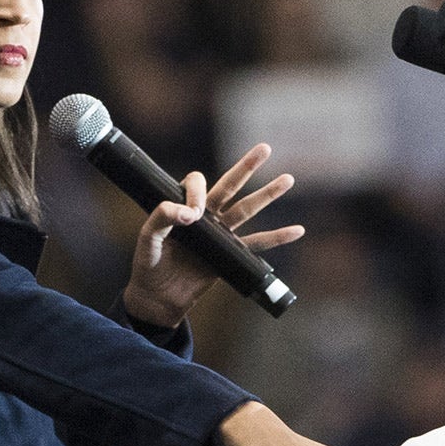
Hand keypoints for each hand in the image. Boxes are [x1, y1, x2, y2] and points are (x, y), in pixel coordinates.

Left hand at [122, 143, 304, 327]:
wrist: (157, 297)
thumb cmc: (148, 265)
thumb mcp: (147, 239)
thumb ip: (161, 220)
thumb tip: (189, 213)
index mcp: (183, 206)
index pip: (198, 185)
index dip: (197, 193)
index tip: (190, 216)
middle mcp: (205, 217)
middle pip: (229, 186)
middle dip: (247, 167)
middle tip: (264, 148)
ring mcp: (219, 235)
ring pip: (247, 210)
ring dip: (268, 195)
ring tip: (288, 178)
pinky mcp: (229, 256)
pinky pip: (256, 245)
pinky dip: (277, 238)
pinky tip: (297, 230)